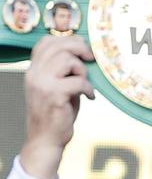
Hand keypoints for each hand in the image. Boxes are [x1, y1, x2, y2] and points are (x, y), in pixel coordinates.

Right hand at [19, 36, 94, 178]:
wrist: (46, 139)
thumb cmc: (56, 113)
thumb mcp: (57, 87)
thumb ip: (64, 71)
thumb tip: (84, 54)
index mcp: (33, 70)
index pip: (46, 42)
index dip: (67, 40)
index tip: (82, 49)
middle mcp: (34, 73)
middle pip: (58, 45)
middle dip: (79, 48)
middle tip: (91, 59)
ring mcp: (42, 83)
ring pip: (67, 60)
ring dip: (82, 71)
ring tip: (84, 84)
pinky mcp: (54, 95)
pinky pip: (78, 81)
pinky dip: (89, 89)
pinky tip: (90, 97)